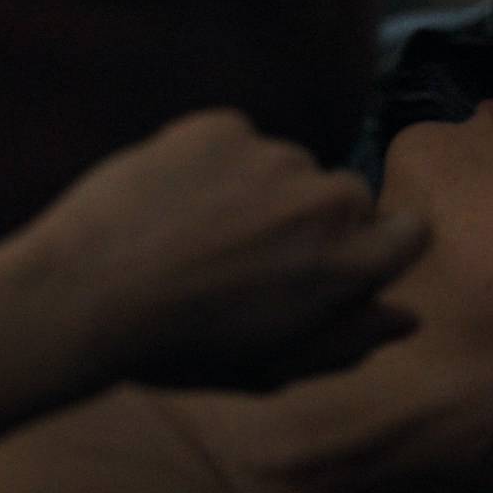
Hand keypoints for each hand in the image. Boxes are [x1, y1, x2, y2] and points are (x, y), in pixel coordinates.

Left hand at [19, 110, 428, 391]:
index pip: (410, 231)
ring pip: (288, 166)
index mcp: (349, 265)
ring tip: (199, 235)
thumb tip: (405, 318)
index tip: (334, 263)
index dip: (376, 247)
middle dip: (315, 221)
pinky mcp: (222, 126)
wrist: (83, 294)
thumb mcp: (272, 366)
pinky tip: (173, 204)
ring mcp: (274, 156)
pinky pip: (236, 140)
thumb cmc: (178, 347)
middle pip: (348, 196)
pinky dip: (214, 164)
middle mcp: (326, 200)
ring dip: (261, 191)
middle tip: (251, 259)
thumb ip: (347, 341)